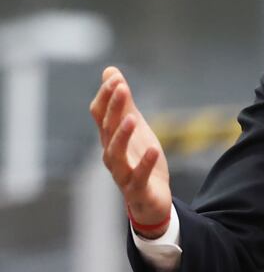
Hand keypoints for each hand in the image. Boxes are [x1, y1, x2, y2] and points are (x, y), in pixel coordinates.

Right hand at [89, 67, 171, 237]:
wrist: (151, 200)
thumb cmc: (139, 161)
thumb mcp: (135, 128)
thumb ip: (124, 102)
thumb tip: (110, 71)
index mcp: (111, 138)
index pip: (101, 115)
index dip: (106, 96)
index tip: (115, 77)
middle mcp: (112, 154)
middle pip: (107, 129)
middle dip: (114, 108)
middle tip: (122, 87)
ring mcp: (123, 173)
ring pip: (116, 154)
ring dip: (122, 136)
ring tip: (133, 119)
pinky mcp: (138, 189)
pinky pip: (139, 177)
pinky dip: (145, 164)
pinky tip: (155, 149)